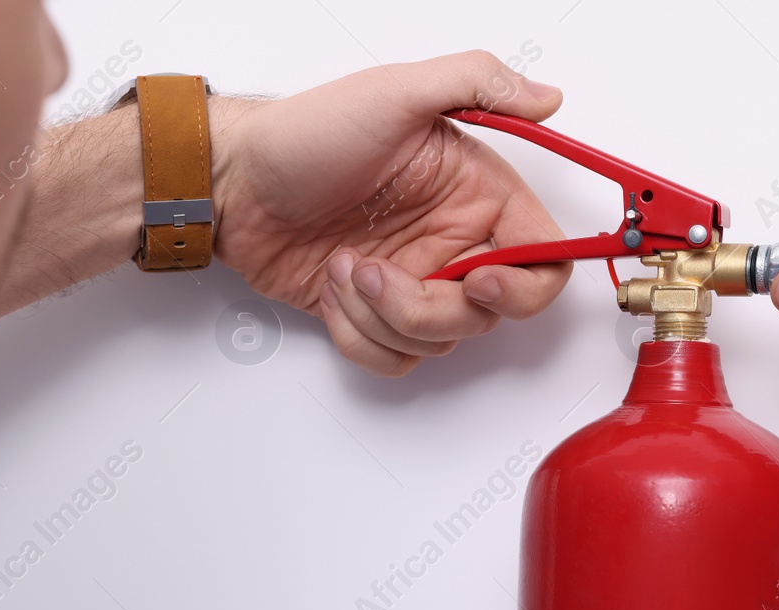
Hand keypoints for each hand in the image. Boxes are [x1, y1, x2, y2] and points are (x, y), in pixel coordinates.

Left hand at [207, 51, 571, 376]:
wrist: (231, 183)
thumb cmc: (305, 135)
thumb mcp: (395, 91)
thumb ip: (478, 82)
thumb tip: (547, 96)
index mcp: (473, 192)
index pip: (542, 256)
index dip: (524, 283)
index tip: (479, 279)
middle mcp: (451, 240)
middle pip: (489, 314)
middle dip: (430, 307)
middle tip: (380, 273)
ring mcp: (413, 282)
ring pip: (439, 342)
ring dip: (384, 316)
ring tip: (345, 266)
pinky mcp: (372, 313)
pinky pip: (395, 358)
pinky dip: (360, 336)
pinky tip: (334, 289)